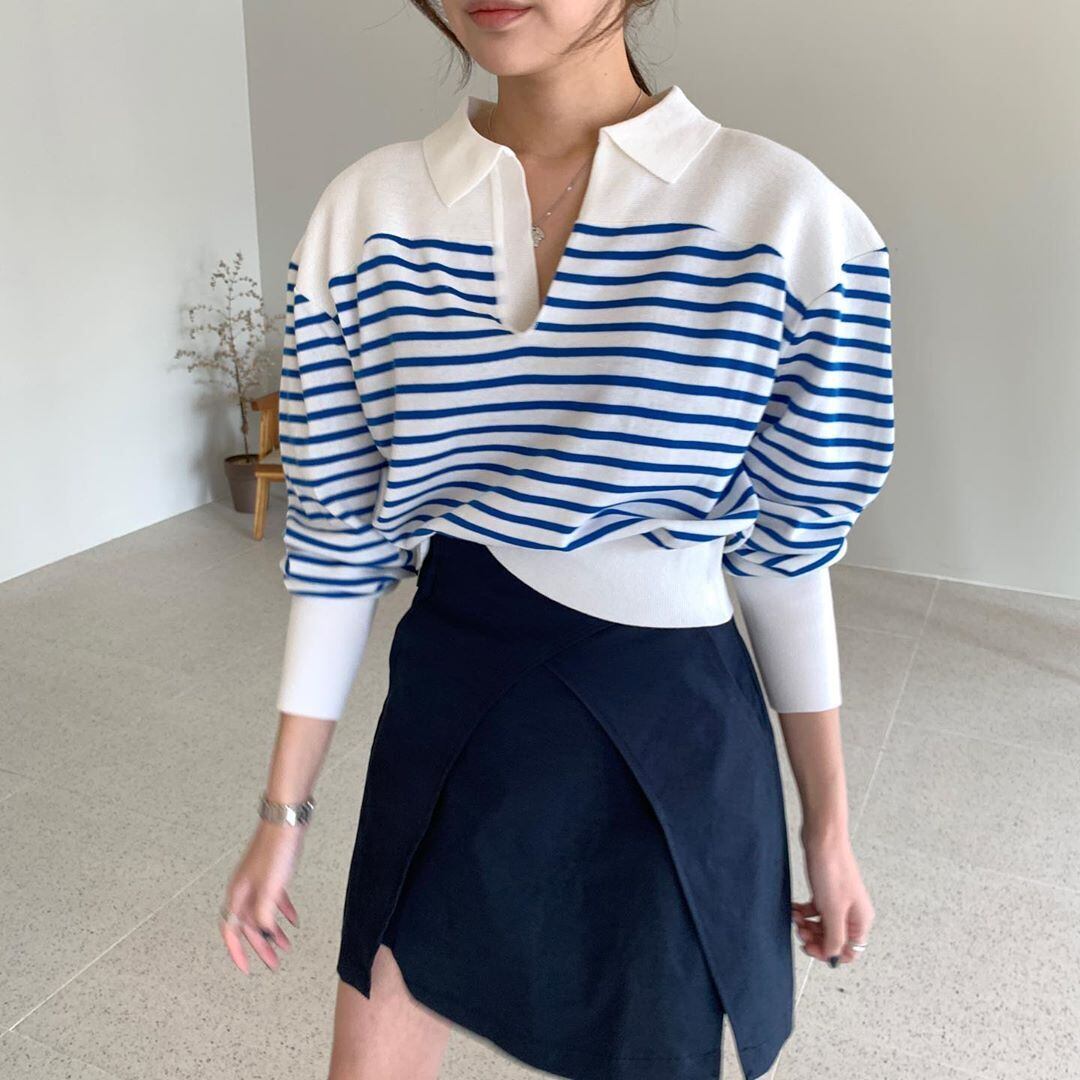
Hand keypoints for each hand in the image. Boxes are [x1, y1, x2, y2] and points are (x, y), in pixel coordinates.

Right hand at [220, 819, 304, 973]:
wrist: (287, 819)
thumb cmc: (276, 850)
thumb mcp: (270, 887)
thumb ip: (264, 914)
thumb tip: (264, 935)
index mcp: (238, 894)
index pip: (231, 930)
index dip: (237, 951)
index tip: (246, 969)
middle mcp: (244, 889)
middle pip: (249, 925)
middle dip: (261, 946)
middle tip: (273, 963)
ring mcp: (257, 880)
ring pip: (262, 914)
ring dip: (273, 931)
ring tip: (286, 946)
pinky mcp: (272, 873)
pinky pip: (274, 900)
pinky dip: (282, 912)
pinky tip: (294, 921)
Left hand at [792, 828, 873, 966]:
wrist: (823, 839)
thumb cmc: (832, 870)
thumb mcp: (833, 910)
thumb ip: (834, 937)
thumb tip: (832, 956)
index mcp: (860, 920)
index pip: (849, 951)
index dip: (829, 954)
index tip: (811, 948)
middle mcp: (852, 913)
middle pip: (834, 939)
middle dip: (815, 939)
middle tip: (800, 932)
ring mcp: (839, 902)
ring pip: (823, 926)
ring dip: (808, 926)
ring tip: (796, 918)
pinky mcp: (826, 892)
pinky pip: (815, 911)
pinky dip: (804, 913)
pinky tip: (795, 908)